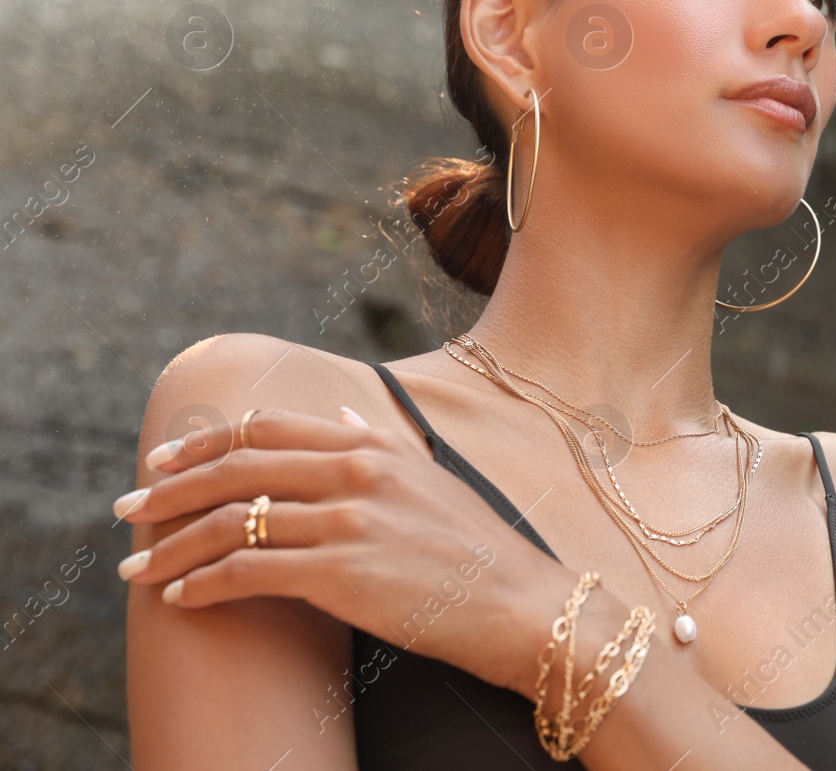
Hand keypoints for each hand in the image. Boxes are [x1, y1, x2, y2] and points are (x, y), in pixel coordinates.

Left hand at [113, 405, 585, 696]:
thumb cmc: (477, 551)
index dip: (205, 441)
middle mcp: (357, 475)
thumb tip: (343, 417)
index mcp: (373, 448)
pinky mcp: (343, 575)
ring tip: (137, 568)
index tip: (163, 460)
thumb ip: (379, 446)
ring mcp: (349, 523)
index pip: (268, 428)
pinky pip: (250, 573)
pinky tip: (182, 598)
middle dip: (170, 490)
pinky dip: (205, 584)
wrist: (520, 605)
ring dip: (173, 545)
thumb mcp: (430, 479)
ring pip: (233, 523)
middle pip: (238, 469)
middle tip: (126, 510)